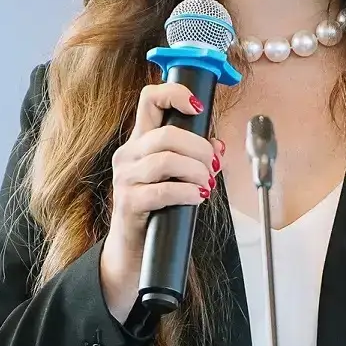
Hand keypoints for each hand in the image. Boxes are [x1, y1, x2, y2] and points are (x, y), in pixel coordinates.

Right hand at [99, 80, 224, 322]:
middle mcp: (128, 155)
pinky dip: (187, 193)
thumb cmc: (158, 211)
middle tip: (212, 167)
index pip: (149, 99)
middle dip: (199, 149)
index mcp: (140, 142)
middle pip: (166, 134)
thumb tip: (219, 147)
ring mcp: (125, 179)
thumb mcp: (178, 179)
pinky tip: (197, 198)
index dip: (175, 93)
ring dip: (195, 171)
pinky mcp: (129, 203)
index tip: (198, 106)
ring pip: (165, 159)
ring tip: (205, 185)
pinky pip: (163, 190)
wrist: (134, 252)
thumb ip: (196, 159)